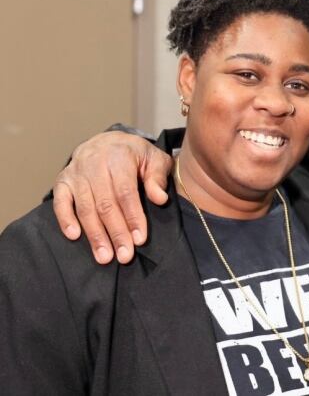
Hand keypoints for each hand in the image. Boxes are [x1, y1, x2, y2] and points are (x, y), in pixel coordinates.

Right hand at [52, 131, 172, 263]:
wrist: (107, 141)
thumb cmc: (135, 154)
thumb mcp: (154, 158)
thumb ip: (157, 177)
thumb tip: (160, 199)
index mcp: (119, 156)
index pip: (126, 192)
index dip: (133, 217)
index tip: (139, 240)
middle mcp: (94, 163)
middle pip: (105, 204)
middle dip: (116, 232)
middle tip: (124, 256)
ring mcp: (76, 172)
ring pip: (85, 207)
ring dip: (95, 234)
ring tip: (104, 256)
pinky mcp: (62, 180)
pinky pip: (60, 202)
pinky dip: (65, 219)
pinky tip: (74, 236)